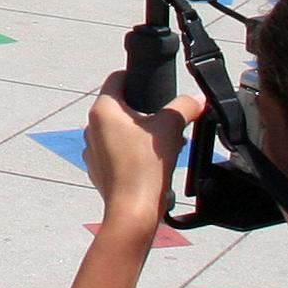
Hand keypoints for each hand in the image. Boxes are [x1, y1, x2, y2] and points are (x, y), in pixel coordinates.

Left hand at [83, 74, 200, 223]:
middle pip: (121, 108)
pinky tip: (152, 164)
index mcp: (103, 110)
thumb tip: (196, 100)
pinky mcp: (98, 169)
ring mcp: (92, 149)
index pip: (116, 79)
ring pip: (119, 131)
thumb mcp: (171, 128)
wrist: (133, 208)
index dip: (136, 78)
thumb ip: (185, 107)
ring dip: (141, 134)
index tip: (153, 86)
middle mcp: (91, 127)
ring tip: (165, 146)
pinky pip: (117, 152)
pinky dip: (133, 153)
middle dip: (146, 113)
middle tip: (167, 123)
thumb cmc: (146, 166)